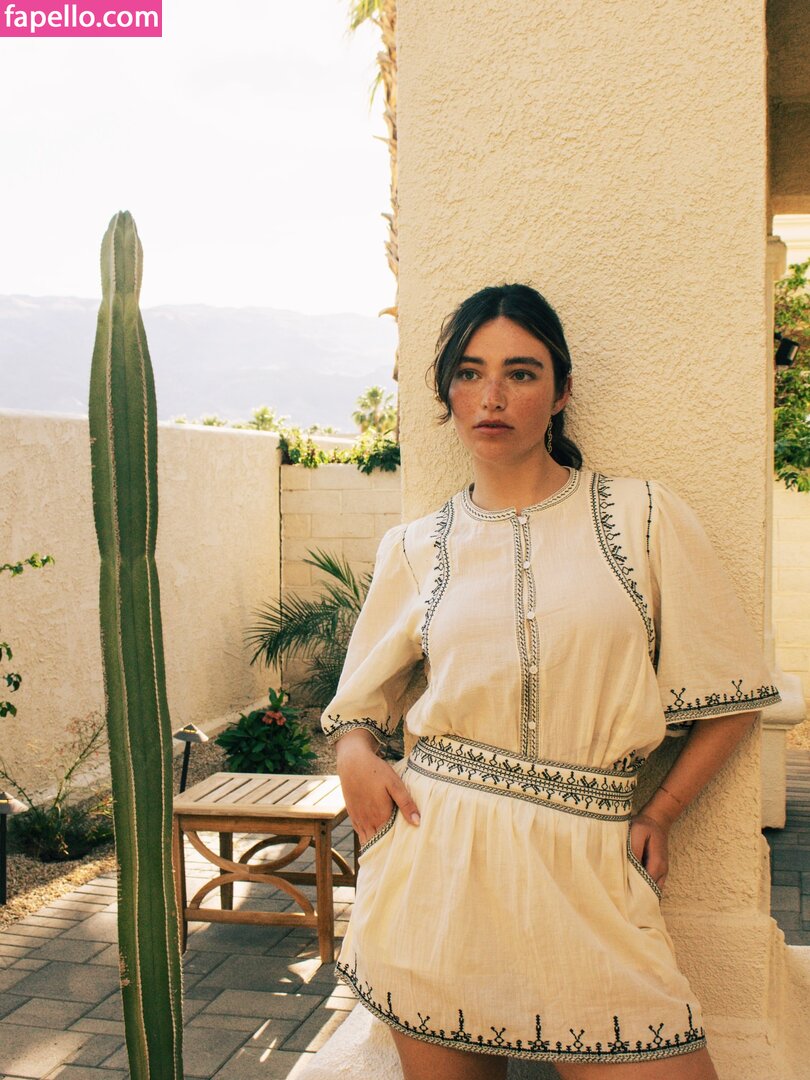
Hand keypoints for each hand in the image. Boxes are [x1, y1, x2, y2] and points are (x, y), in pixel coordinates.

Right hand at [335, 729, 420, 845]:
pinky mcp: (352, 814)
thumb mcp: (395, 784)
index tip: (406, 852)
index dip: (397, 848)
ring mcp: (358, 819)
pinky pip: (359, 833)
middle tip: (398, 855)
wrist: (352, 762)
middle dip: (386, 850)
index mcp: (380, 816)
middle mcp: (367, 821)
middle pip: (377, 844)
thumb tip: (417, 822)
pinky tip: (374, 836)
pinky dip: (367, 837)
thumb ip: (406, 804)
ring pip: (367, 840)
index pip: (389, 841)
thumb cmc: (375, 771)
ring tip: (387, 850)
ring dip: (376, 845)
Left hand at [629, 811, 669, 891]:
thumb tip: (629, 868)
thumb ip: (634, 850)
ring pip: (651, 891)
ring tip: (624, 899)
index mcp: (657, 864)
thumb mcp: (637, 832)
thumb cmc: (645, 826)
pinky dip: (642, 888)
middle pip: (649, 892)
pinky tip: (630, 889)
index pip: (646, 887)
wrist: (657, 820)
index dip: (634, 894)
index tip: (622, 899)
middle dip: (637, 898)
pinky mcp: (658, 870)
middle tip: (621, 903)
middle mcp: (661, 872)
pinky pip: (650, 884)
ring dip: (639, 894)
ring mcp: (661, 872)